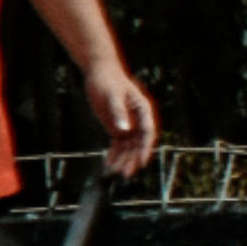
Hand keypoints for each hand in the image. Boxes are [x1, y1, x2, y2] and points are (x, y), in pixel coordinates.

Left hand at [85, 64, 157, 178]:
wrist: (99, 72)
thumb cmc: (108, 80)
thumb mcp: (112, 94)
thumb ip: (118, 112)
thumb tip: (124, 130)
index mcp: (143, 110)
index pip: (147, 133)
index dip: (145, 148)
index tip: (141, 161)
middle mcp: (138, 120)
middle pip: (138, 144)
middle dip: (132, 159)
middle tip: (125, 173)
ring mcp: (128, 125)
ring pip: (128, 147)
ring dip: (123, 159)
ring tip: (114, 172)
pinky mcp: (117, 127)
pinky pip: (118, 144)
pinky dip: (114, 154)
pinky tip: (109, 164)